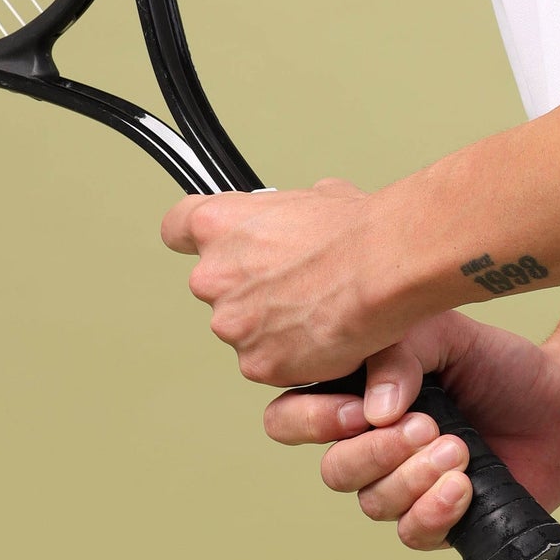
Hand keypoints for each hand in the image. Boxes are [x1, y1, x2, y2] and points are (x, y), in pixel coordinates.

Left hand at [161, 178, 385, 384]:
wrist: (383, 266)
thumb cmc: (356, 230)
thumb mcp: (314, 196)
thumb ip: (285, 214)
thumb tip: (303, 215)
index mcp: (217, 225)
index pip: (176, 229)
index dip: (196, 239)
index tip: (212, 245)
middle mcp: (212, 276)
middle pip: (217, 288)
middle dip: (250, 290)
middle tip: (294, 286)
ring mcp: (232, 324)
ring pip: (244, 330)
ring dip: (272, 327)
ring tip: (318, 311)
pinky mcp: (256, 363)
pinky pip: (268, 363)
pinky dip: (294, 356)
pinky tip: (324, 336)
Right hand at [263, 306, 559, 549]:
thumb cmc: (499, 365)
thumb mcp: (444, 334)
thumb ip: (398, 353)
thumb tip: (372, 409)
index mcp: (357, 396)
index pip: (291, 418)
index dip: (311, 421)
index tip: (360, 410)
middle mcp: (371, 447)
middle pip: (332, 470)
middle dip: (375, 452)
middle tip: (427, 425)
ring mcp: (403, 488)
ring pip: (372, 503)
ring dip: (415, 476)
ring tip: (460, 448)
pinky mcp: (440, 522)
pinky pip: (411, 534)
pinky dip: (434, 511)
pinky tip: (463, 486)